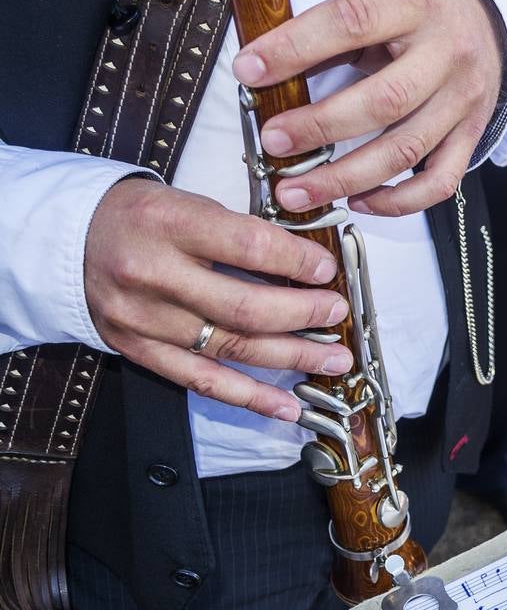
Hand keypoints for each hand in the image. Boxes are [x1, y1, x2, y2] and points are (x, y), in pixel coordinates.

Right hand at [85, 177, 353, 419]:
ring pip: (231, 348)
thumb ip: (241, 233)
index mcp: (168, 224)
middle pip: (244, 307)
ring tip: (334, 359)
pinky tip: (288, 405)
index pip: (248, 247)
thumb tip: (308, 265)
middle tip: (336, 314)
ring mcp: (144, 319)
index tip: (327, 270)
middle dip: (304, 315)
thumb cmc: (142, 218)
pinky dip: (250, 397)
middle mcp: (152, 274)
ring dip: (292, 358)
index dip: (297, 262)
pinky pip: (202, 381)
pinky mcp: (139, 351)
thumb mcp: (188, 203)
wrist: (68, 239)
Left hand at [232, 0, 504, 217]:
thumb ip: (336, 31)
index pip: (352, 22)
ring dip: (345, 177)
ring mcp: (463, 101)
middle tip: (273, 142)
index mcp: (416, 3)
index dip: (296, 48)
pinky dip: (397, 201)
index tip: (250, 71)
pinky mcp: (472, 136)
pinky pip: (439, 182)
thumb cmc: (422, 10)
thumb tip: (268, 69)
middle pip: (384, 101)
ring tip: (296, 191)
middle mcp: (447, 55)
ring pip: (406, 150)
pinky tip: (358, 202)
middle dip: (320, 127)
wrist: (490, 21)